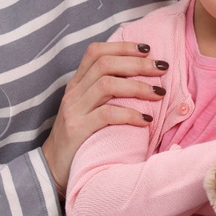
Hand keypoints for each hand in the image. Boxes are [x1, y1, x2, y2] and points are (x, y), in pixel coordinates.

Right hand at [41, 41, 167, 192]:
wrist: (53, 168)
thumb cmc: (82, 136)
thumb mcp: (91, 108)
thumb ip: (110, 91)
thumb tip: (146, 76)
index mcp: (77, 83)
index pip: (96, 52)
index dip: (123, 47)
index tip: (149, 49)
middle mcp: (74, 92)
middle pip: (105, 64)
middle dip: (137, 63)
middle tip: (162, 69)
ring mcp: (73, 110)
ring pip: (106, 85)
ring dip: (137, 86)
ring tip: (159, 93)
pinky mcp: (77, 130)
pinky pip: (106, 115)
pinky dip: (130, 114)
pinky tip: (146, 120)